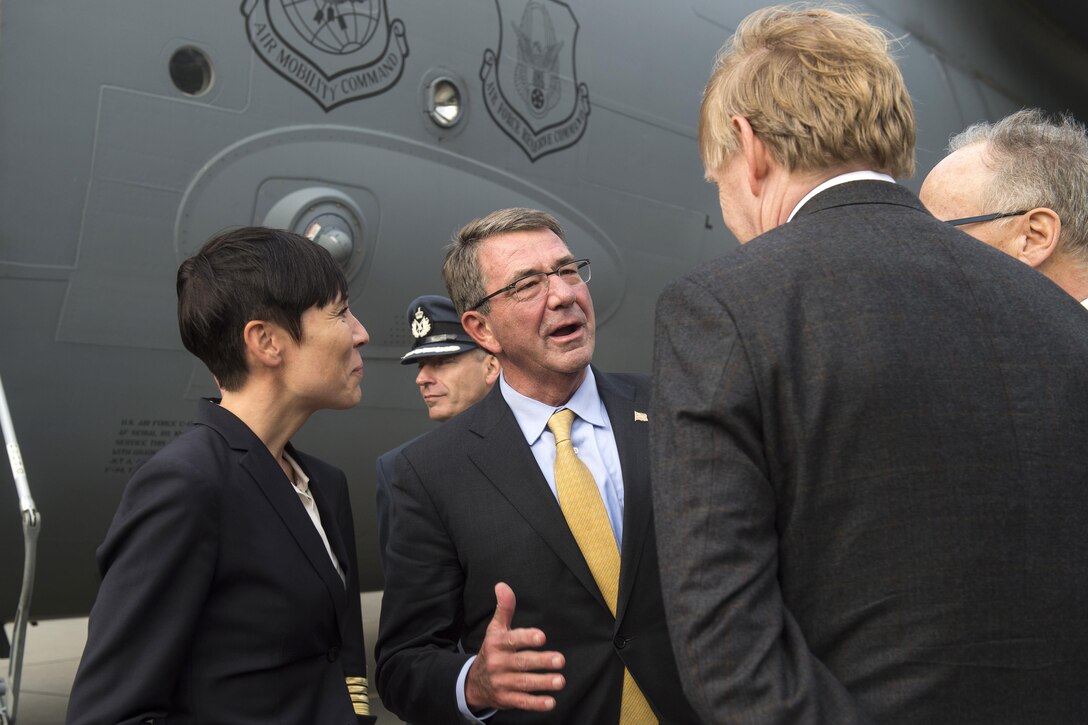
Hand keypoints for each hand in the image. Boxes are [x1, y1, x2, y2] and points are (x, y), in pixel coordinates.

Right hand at [464, 582, 565, 711]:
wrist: (473, 683)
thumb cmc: (491, 651)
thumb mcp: (495, 629)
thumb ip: (503, 608)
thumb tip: (502, 585)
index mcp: (497, 644)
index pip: (512, 640)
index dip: (527, 638)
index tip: (542, 637)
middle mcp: (498, 663)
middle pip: (521, 662)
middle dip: (541, 661)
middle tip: (560, 660)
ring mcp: (501, 683)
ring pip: (524, 683)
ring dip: (543, 683)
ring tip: (560, 680)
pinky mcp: (506, 699)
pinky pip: (522, 702)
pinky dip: (536, 703)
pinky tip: (550, 701)